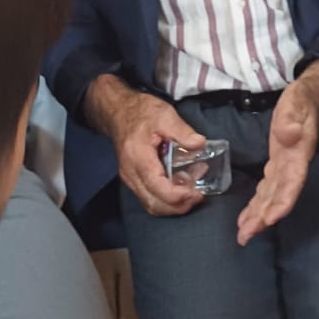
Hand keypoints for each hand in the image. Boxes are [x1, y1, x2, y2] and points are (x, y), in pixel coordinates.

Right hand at [87, 75, 206, 216]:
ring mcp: (130, 178)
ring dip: (173, 205)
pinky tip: (181, 187)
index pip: (157, 187)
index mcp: (139, 158)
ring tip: (193, 193)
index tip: (196, 192)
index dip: (178, 195)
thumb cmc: (141, 112)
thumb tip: (200, 144)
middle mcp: (131, 173)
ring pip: (151, 204)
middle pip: (153, 203)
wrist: (119, 112)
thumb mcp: (165, 115)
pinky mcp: (134, 179)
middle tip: (198, 196)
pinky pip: (149, 197)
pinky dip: (167, 199)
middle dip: (178, 206)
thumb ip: (182, 131)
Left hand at [236, 62, 318, 246]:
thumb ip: (292, 117)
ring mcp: (285, 167)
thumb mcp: (296, 102)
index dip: (283, 201)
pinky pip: (267, 190)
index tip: (271, 219)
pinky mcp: (277, 165)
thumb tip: (288, 134)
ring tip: (244, 235)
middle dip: (264, 217)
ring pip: (271, 197)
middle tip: (246, 236)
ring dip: (258, 216)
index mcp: (299, 153)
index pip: (292, 181)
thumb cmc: (301, 100)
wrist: (309, 99)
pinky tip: (247, 217)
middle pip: (279, 196)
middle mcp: (293, 166)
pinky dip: (257, 204)